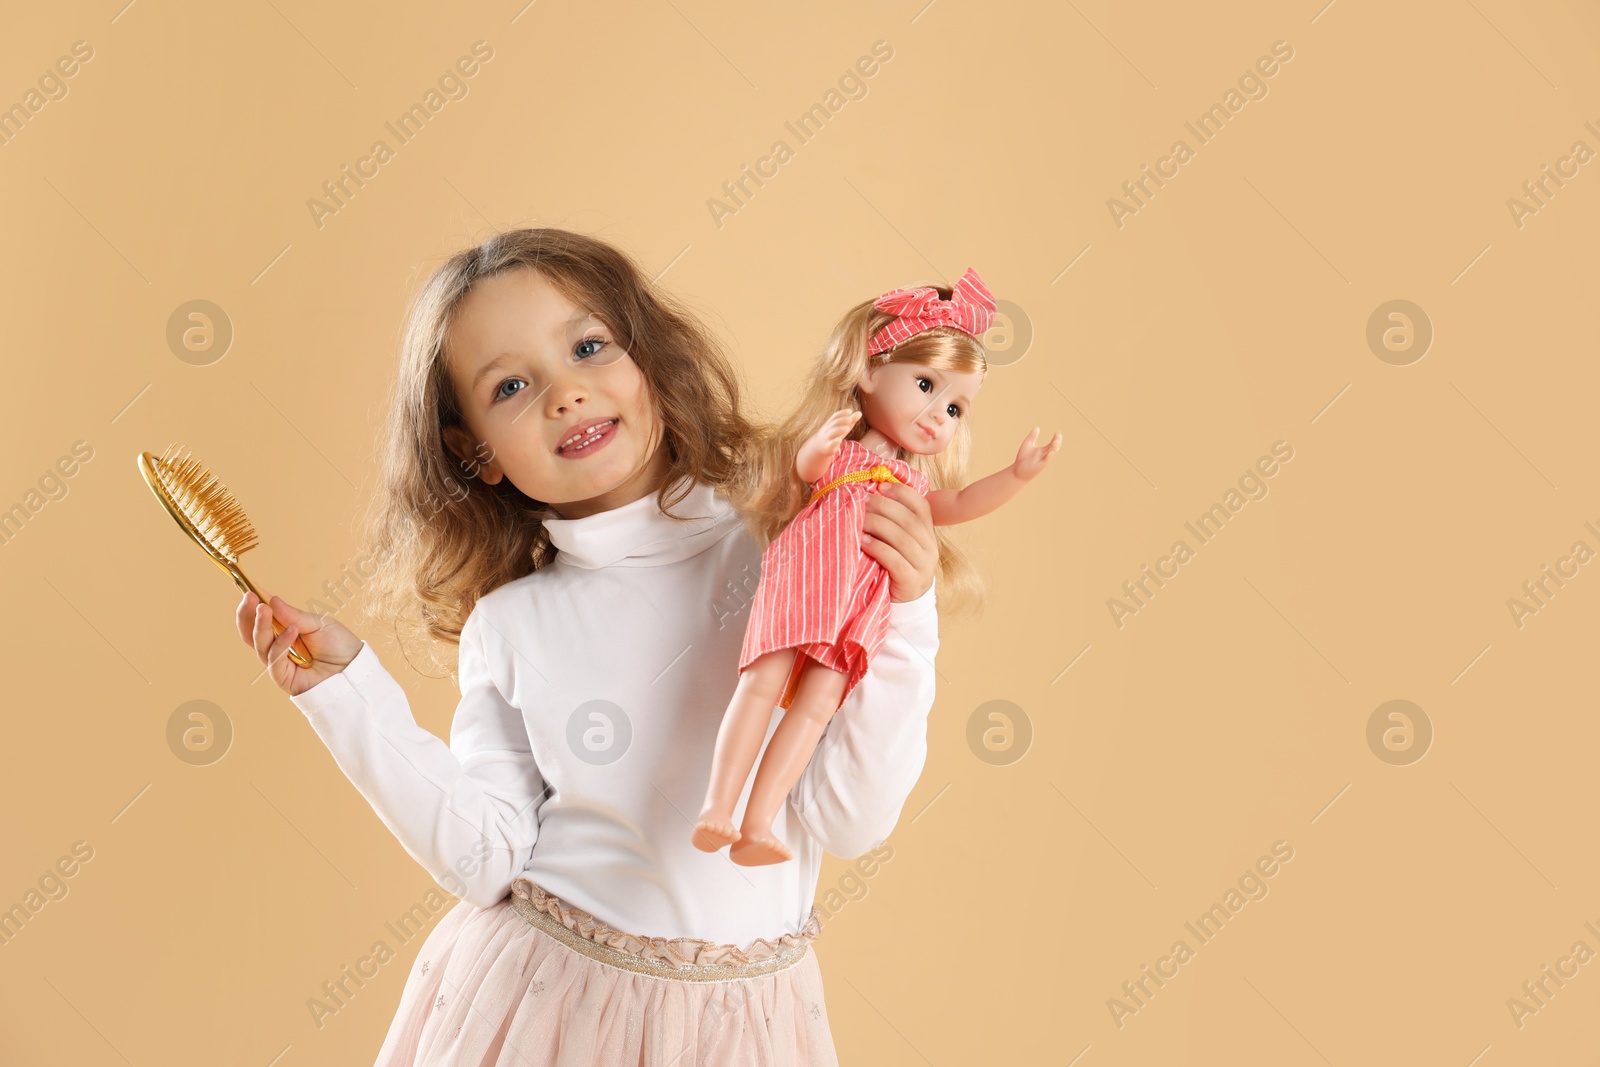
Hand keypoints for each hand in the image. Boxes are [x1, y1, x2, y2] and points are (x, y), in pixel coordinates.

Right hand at [236, 591, 362, 695]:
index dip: (252, 606)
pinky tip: (292, 630)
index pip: (263, 619)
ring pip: (259, 644)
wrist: (354, 669)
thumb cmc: (339, 646)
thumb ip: (294, 615)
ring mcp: (279, 662)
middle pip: (251, 633)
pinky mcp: (283, 677)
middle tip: (249, 597)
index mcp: (285, 631)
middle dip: (247, 615)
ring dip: (261, 625)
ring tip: (264, 608)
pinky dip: (281, 643)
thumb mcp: (319, 623)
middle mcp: (278, 646)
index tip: (248, 589)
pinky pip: (274, 659)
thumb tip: (271, 600)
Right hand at [797, 409, 859, 482]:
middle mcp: (828, 429)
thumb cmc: (833, 435)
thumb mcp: (841, 427)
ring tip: (847, 428)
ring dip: (839, 430)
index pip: (835, 416)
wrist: (818, 446)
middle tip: (850, 419)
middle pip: (834, 423)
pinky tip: (839, 440)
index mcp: (831, 423)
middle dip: (842, 420)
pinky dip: (834, 442)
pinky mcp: (828, 447)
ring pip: (832, 432)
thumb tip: (860, 413)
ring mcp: (827, 438)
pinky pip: (830, 444)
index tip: (849, 411)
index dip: (842, 413)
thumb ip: (850, 420)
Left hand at [863, 480, 936, 602]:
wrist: (905, 603)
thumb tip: (868, 496)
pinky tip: (862, 542)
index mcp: (928, 534)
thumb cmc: (895, 567)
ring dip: (877, 525)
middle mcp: (930, 547)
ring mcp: (924, 565)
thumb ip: (892, 523)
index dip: (902, 493)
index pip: (921, 506)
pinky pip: (895, 560)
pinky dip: (877, 548)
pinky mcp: (912, 581)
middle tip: (860, 501)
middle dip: (883, 506)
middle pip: (909, 520)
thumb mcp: (898, 544)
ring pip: (902, 538)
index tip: (880, 485)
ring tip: (858, 520)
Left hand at [1012, 426, 1062, 480]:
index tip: (1058, 432)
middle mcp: (1045, 455)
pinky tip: (1050, 452)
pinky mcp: (1039, 466)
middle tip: (1058, 436)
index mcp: (1044, 450)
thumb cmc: (1023, 458)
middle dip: (1057, 442)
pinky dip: (1048, 457)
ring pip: (1051, 454)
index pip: (1052, 443)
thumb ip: (1032, 436)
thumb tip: (1037, 427)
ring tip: (1056, 441)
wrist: (1016, 471)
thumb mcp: (1028, 444)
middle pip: (1054, 448)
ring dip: (1054, 448)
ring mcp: (1043, 461)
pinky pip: (1046, 462)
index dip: (1056, 438)